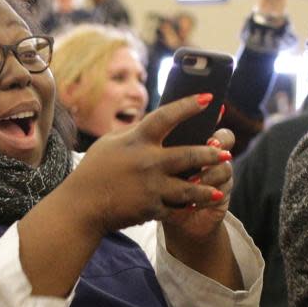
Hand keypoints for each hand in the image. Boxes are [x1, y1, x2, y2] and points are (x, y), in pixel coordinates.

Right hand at [67, 94, 229, 233]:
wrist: (81, 206)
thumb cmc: (96, 170)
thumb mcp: (111, 143)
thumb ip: (136, 133)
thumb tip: (161, 122)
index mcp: (137, 140)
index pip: (167, 116)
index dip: (188, 105)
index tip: (208, 98)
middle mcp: (147, 162)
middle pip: (189, 155)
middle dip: (211, 153)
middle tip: (226, 153)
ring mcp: (150, 187)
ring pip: (190, 187)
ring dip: (207, 188)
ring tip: (219, 188)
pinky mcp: (151, 208)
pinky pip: (176, 207)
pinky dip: (188, 207)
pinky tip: (199, 206)